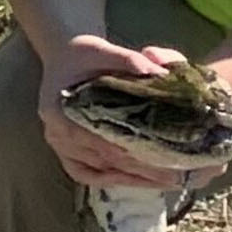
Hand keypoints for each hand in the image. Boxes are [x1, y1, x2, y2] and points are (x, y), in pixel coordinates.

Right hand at [39, 33, 218, 189]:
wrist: (63, 57)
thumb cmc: (83, 54)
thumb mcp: (102, 49)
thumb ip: (128, 60)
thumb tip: (159, 73)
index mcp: (59, 108)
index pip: (100, 138)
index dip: (133, 150)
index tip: (164, 158)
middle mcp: (55, 132)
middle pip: (103, 159)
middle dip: (140, 169)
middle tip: (175, 174)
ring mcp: (58, 144)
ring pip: (96, 172)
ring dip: (131, 178)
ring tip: (164, 181)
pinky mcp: (65, 151)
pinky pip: (86, 174)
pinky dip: (112, 180)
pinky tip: (137, 180)